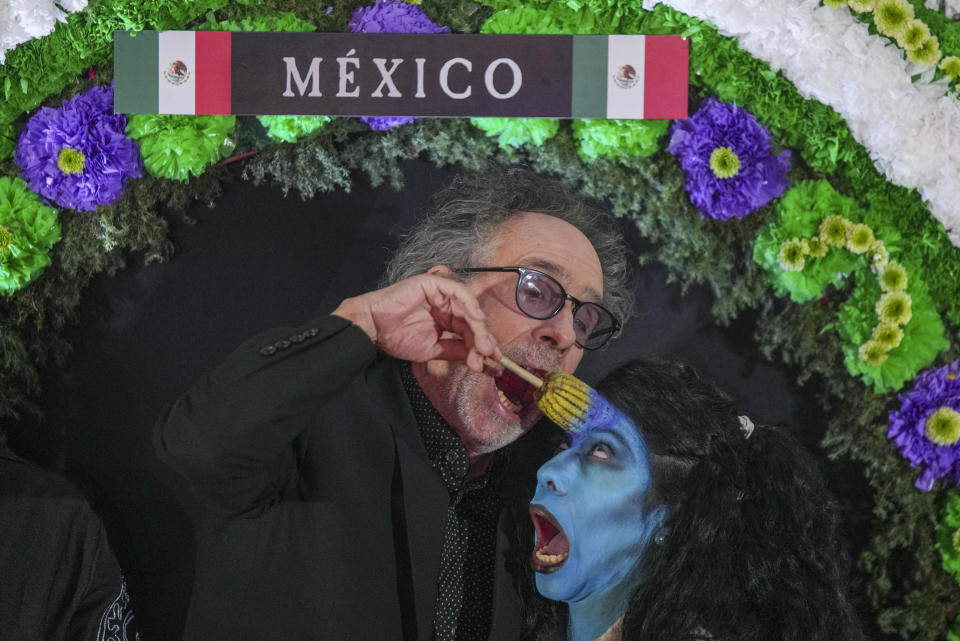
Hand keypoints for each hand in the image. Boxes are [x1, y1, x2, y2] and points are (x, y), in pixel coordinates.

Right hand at [332, 272, 500, 371]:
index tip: (495, 364)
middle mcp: (445, 306)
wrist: (373, 329)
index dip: (483, 347)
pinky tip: (477, 319)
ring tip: (483, 347)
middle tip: (490, 356)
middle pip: (472, 322)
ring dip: (478, 328)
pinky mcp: (433, 283)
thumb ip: (456, 351)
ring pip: (468, 309)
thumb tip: (481, 360)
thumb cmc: (396, 337)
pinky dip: (469, 304)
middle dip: (483, 340)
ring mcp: (440, 294)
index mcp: (445, 320)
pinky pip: (457, 291)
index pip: (470, 333)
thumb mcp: (433, 349)